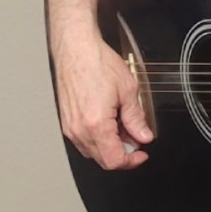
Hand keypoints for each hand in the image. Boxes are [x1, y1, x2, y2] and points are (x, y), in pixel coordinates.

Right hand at [52, 29, 152, 169]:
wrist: (77, 50)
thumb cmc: (98, 64)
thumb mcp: (128, 90)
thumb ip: (137, 118)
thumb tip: (144, 136)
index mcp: (96, 125)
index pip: (114, 160)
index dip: (131, 161)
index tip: (142, 154)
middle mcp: (79, 130)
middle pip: (103, 159)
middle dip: (124, 152)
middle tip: (137, 137)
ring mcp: (70, 127)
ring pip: (93, 151)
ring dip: (112, 145)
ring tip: (125, 125)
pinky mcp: (67, 121)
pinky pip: (84, 139)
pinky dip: (100, 137)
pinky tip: (111, 121)